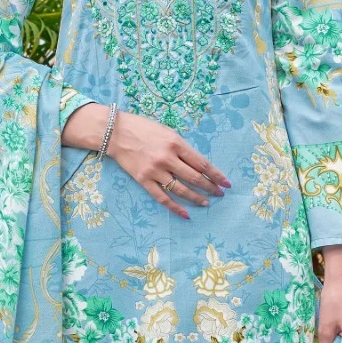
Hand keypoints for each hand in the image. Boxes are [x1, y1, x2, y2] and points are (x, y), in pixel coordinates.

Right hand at [100, 107, 230, 219]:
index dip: (216, 175)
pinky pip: (162, 198)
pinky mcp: (144, 180)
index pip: (202, 163)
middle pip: (194, 178)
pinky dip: (175, 207)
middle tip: (219, 194)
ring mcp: (155, 171)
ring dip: (196, 198)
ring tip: (206, 202)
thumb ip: (182, 147)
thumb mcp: (167, 132)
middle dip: (210, 187)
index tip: (226, 183)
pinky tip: (186, 214)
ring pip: (181, 190)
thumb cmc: (143, 128)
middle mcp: (167, 158)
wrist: (115, 133)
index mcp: (176, 143)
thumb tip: (198, 164)